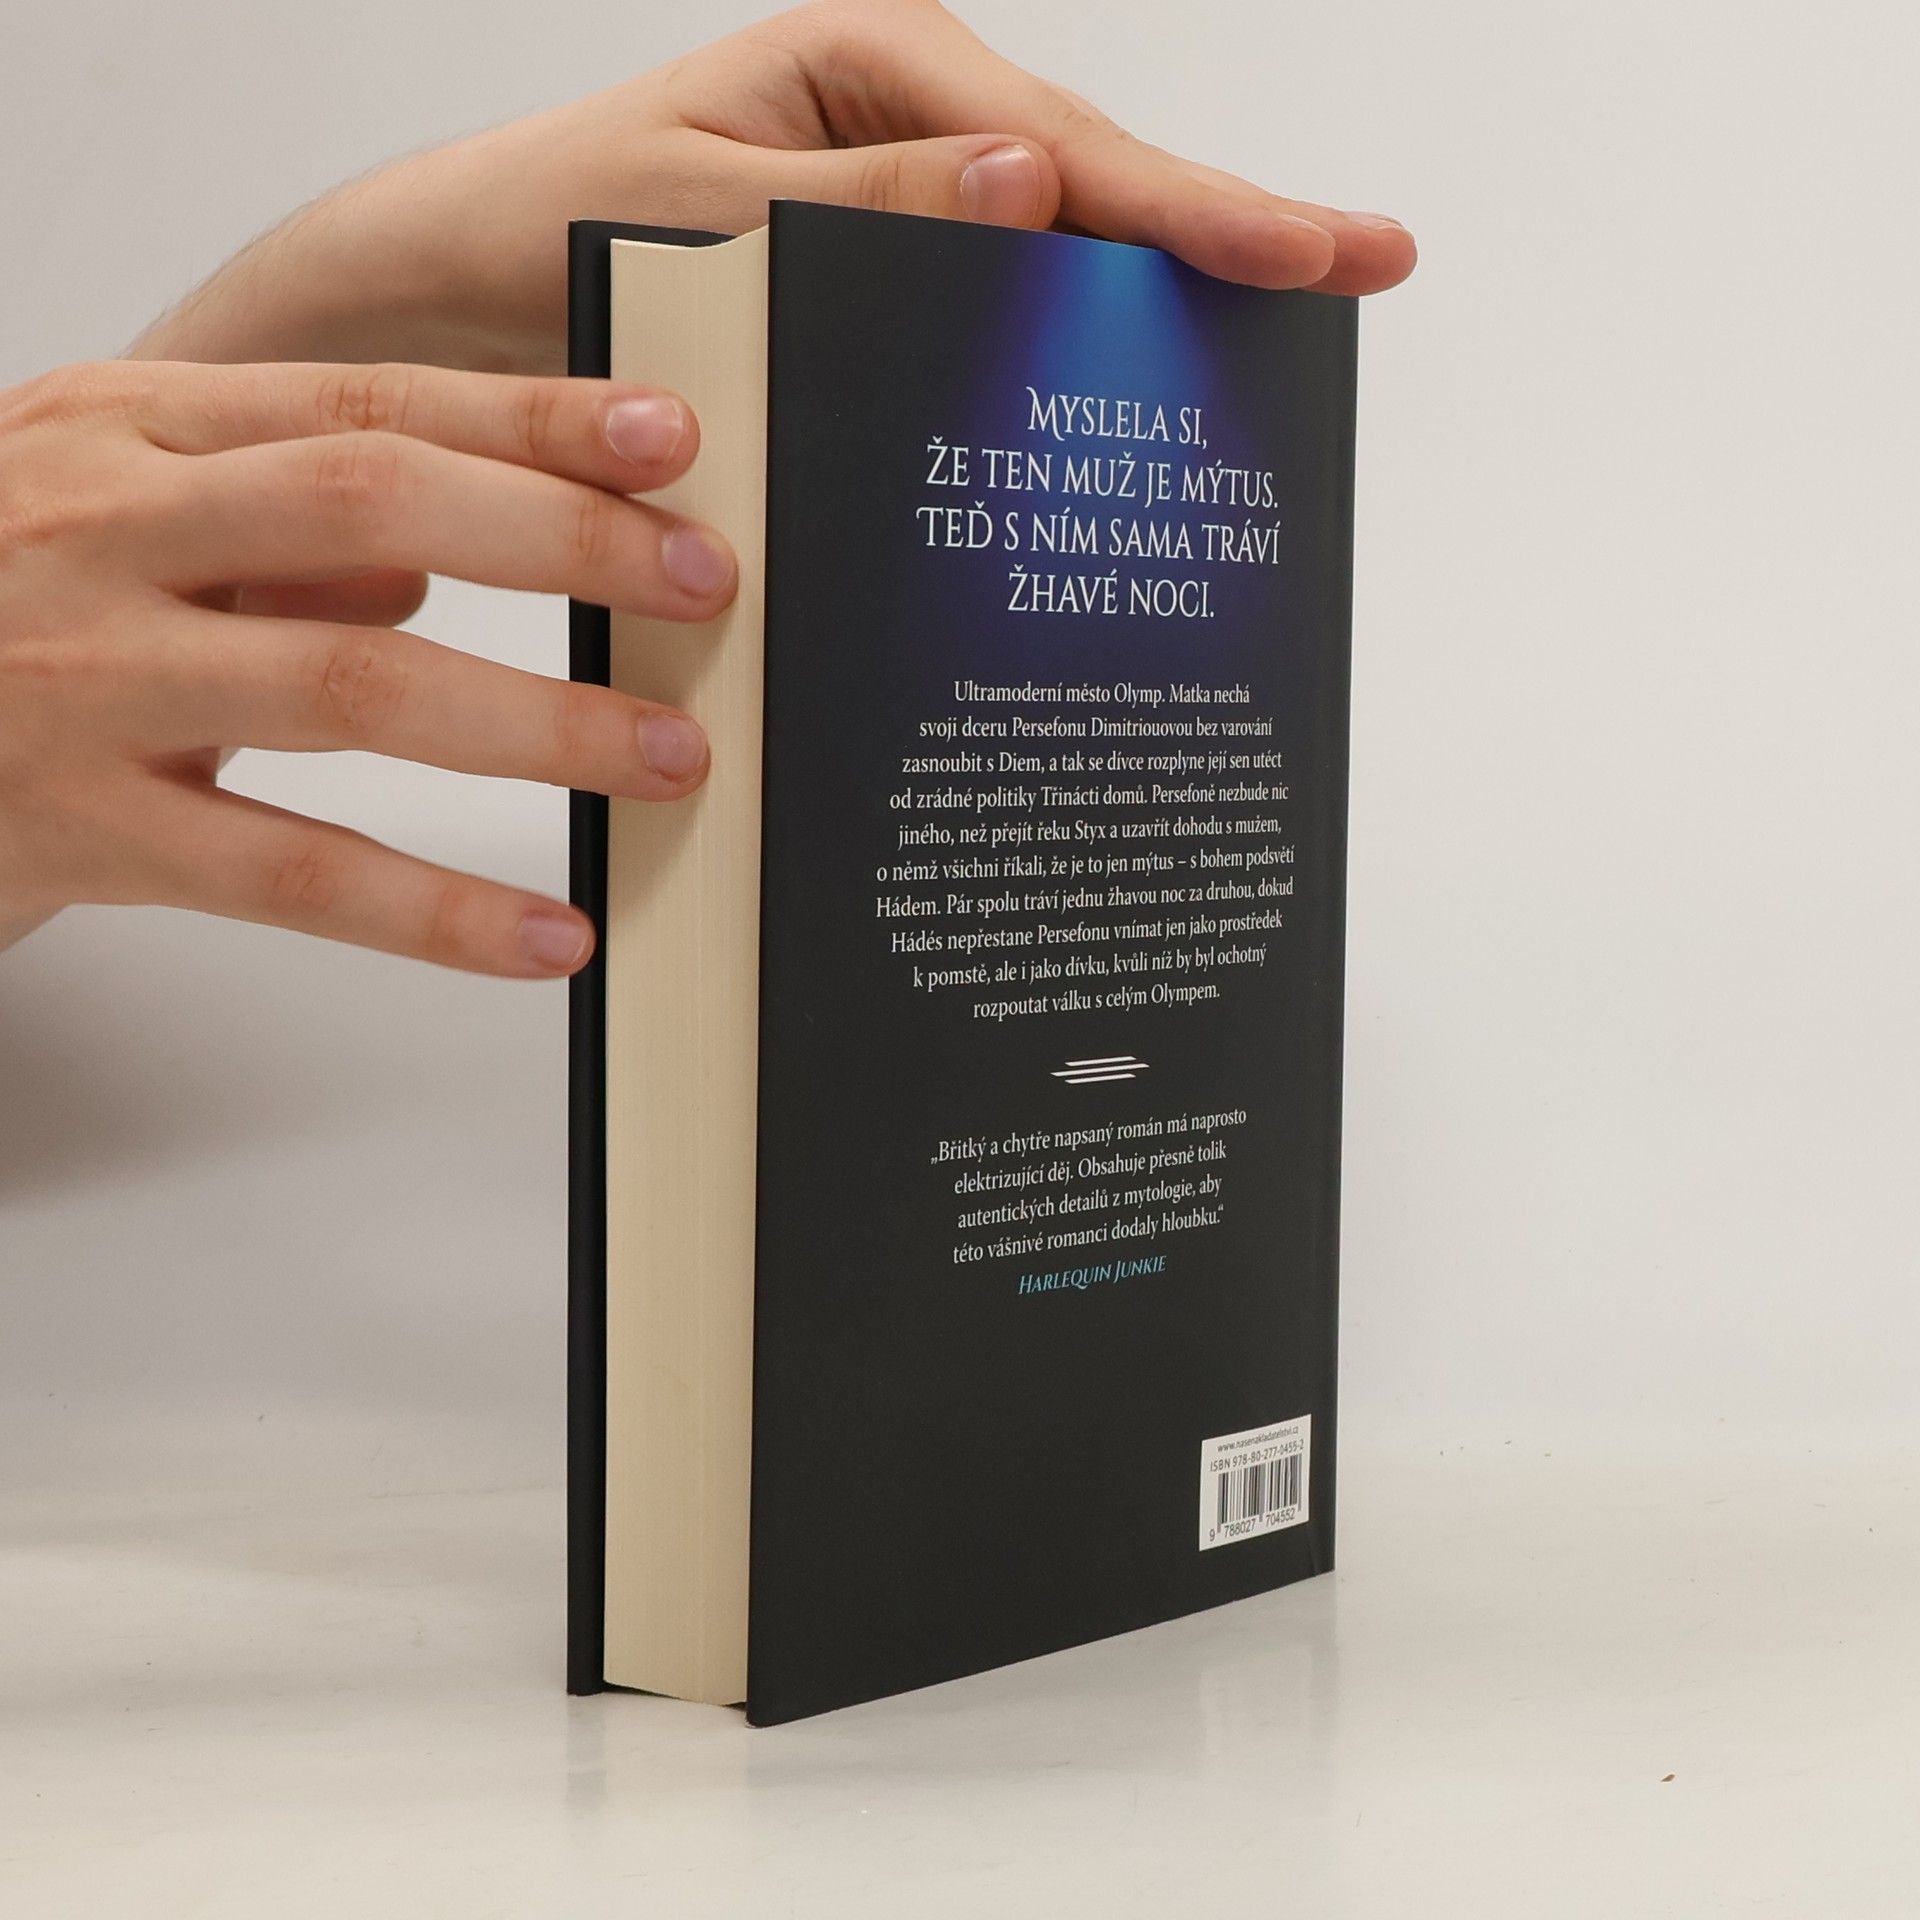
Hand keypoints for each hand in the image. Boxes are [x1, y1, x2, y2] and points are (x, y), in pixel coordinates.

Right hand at [0, 361, 733, 972]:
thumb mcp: (108, 518)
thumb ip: (270, 531)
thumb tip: (435, 560)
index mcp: (125, 433)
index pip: (366, 404)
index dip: (529, 419)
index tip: (666, 439)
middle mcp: (103, 531)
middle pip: (372, 502)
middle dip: (560, 541)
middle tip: (701, 585)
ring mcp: (87, 680)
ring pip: (350, 687)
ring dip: (533, 723)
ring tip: (664, 755)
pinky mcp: (81, 829)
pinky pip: (294, 875)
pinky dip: (439, 909)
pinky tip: (547, 933)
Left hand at [133, 0, 1415, 372]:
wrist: (438, 299)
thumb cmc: (533, 226)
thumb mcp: (688, 208)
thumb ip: (862, 203)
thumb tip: (1034, 188)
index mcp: (870, 70)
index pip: (1069, 146)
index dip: (1198, 206)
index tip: (1317, 248)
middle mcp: (899, 132)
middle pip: (1096, 191)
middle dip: (1221, 238)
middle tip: (1358, 265)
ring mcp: (894, 216)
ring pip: (1056, 261)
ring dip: (1151, 309)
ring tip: (1273, 346)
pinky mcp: (870, 294)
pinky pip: (986, 323)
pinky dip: (1052, 365)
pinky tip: (1118, 410)